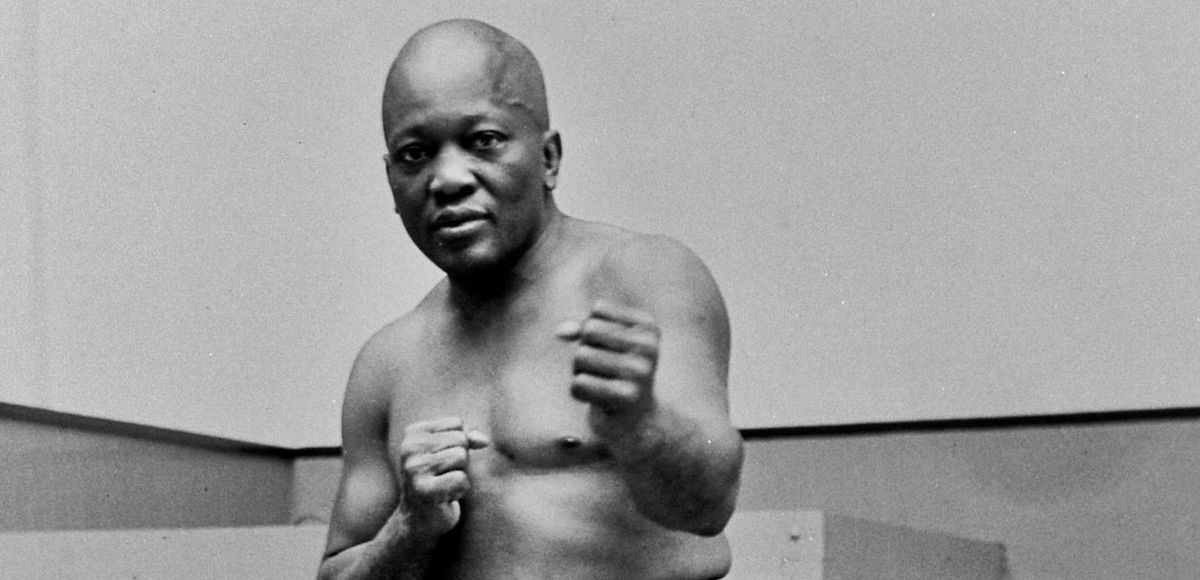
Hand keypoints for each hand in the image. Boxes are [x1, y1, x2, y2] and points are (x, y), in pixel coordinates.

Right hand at [397, 417, 489, 538]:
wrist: (418, 519)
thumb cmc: (438, 481)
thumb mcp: (451, 452)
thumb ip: (468, 438)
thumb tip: (484, 440)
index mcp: (413, 433)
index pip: (457, 424)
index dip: (459, 444)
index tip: (441, 460)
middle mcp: (410, 448)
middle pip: (461, 440)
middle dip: (461, 460)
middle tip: (443, 476)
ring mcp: (414, 469)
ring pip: (461, 457)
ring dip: (460, 475)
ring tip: (443, 486)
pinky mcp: (424, 489)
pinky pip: (461, 479)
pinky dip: (460, 490)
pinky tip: (444, 497)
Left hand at [556, 300, 660, 425]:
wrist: (636, 421)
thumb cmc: (616, 374)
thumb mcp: (604, 343)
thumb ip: (581, 329)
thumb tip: (560, 331)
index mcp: (648, 327)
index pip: (598, 309)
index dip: (593, 330)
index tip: (611, 350)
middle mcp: (648, 347)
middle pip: (589, 331)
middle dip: (585, 350)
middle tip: (602, 370)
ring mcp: (639, 372)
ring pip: (581, 356)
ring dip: (580, 372)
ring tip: (601, 384)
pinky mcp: (626, 397)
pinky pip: (579, 383)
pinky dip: (578, 392)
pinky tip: (597, 400)